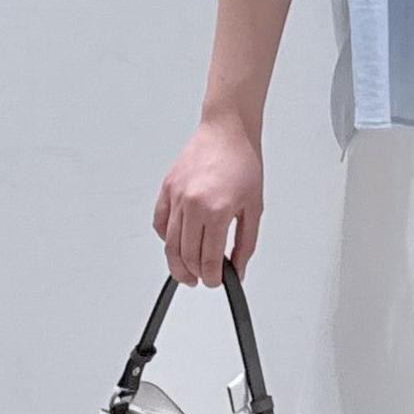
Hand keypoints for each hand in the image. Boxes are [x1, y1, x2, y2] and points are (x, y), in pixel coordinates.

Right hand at [152, 114, 262, 286]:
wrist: (227, 131)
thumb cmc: (243, 162)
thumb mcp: (254, 207)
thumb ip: (245, 243)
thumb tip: (238, 268)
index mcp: (217, 210)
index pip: (208, 258)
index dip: (211, 277)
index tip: (214, 282)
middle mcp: (192, 204)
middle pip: (185, 255)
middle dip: (193, 274)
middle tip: (201, 280)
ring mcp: (176, 196)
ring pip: (168, 242)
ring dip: (176, 262)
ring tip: (185, 271)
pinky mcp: (167, 188)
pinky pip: (159, 222)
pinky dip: (165, 238)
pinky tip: (175, 244)